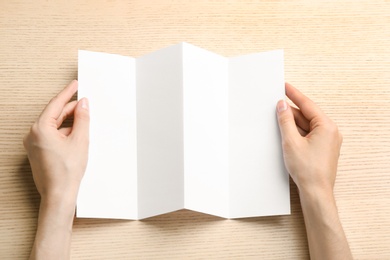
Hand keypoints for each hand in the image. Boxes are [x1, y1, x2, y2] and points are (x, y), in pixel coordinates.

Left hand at [24, 80, 89, 203]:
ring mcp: (33, 144)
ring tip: (84, 124)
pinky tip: (76, 137)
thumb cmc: (67, 171)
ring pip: (53, 126)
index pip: (56, 104)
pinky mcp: (37, 152)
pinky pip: (51, 136)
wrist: (59, 194)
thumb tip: (83, 104)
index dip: (68, 93)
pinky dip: (64, 133)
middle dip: (70, 110)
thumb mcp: (80, 140)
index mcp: (40, 129)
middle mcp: (32, 135)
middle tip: (85, 104)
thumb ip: (82, 118)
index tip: (75, 84)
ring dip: (68, 123)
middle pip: (54, 115)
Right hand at [276, 83, 341, 197]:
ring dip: (293, 122)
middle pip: (307, 115)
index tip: (285, 86)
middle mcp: (330, 132)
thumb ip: (286, 121)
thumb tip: (282, 106)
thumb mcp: (291, 141)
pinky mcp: (322, 149)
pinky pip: (309, 134)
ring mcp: (327, 141)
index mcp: (327, 127)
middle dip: (291, 110)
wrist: (316, 192)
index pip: (308, 105)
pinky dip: (297, 132)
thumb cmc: (308, 170)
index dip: (294, 94)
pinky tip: (286, 132)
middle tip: (277, 103)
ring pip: (307, 125)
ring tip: (278, 118)